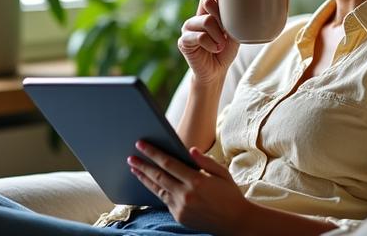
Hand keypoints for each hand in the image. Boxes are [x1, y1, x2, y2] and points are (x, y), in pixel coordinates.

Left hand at [127, 141, 249, 233]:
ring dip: (144, 178)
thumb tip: (190, 150)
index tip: (141, 144)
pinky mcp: (179, 216)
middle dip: (143, 165)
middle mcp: (186, 195)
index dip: (153, 153)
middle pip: (158, 176)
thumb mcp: (222, 173)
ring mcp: (181, 207)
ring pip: (157, 189)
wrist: (235, 222)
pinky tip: (149, 183)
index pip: (168, 163)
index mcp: (197, 181)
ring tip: (134, 169)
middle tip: (130, 157)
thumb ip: (205, 161)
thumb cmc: (230, 194)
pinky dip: (155, 190)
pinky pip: (164, 200)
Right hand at [177, 0, 238, 85]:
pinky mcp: (183, 41)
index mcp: (206, 16)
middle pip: (207, 4)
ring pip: (206, 21)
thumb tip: (234, 6)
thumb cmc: (224, 53)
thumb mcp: (232, 35)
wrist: (215, 72)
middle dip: (220, 17)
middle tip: (226, 34)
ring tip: (221, 45)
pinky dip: (211, 44)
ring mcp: (187, 29)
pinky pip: (200, 36)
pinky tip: (214, 49)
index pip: (208, 0)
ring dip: (218, 35)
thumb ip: (231, 20)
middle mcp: (195, 19)